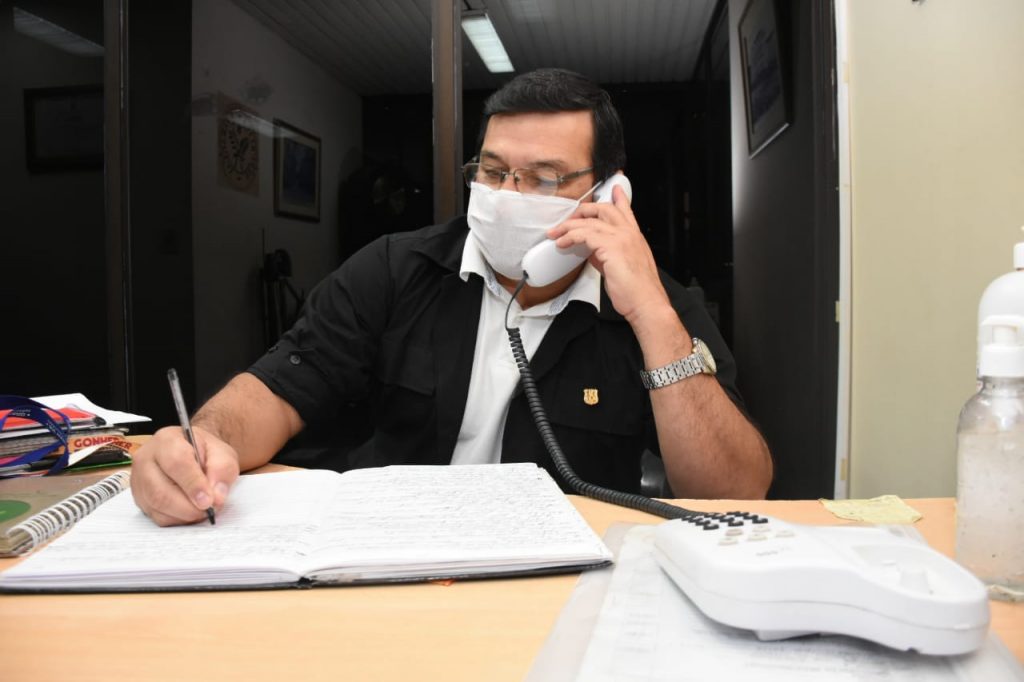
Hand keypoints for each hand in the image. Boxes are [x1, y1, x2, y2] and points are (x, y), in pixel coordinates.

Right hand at [130, 425, 239, 525]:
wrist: (192, 454)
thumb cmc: (204, 452)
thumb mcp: (222, 453)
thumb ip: (222, 470)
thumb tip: (216, 497)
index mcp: (167, 440)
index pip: (176, 463)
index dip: (193, 484)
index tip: (208, 500)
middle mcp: (146, 459)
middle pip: (160, 491)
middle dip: (188, 507)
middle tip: (209, 509)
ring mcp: (139, 481)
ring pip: (157, 506)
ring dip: (184, 514)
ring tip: (203, 510)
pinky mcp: (140, 499)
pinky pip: (157, 516)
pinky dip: (177, 519)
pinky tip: (191, 511)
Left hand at [549, 185, 671, 323]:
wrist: (646, 304)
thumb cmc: (636, 291)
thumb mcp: (619, 267)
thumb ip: (606, 254)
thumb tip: (591, 251)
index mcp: (634, 237)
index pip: (626, 210)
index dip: (619, 197)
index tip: (615, 188)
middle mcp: (629, 233)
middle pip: (604, 209)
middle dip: (583, 210)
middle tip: (568, 219)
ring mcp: (621, 238)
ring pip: (590, 221)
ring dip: (569, 226)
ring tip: (556, 233)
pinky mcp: (612, 247)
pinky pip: (585, 235)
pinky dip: (570, 237)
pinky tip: (562, 243)